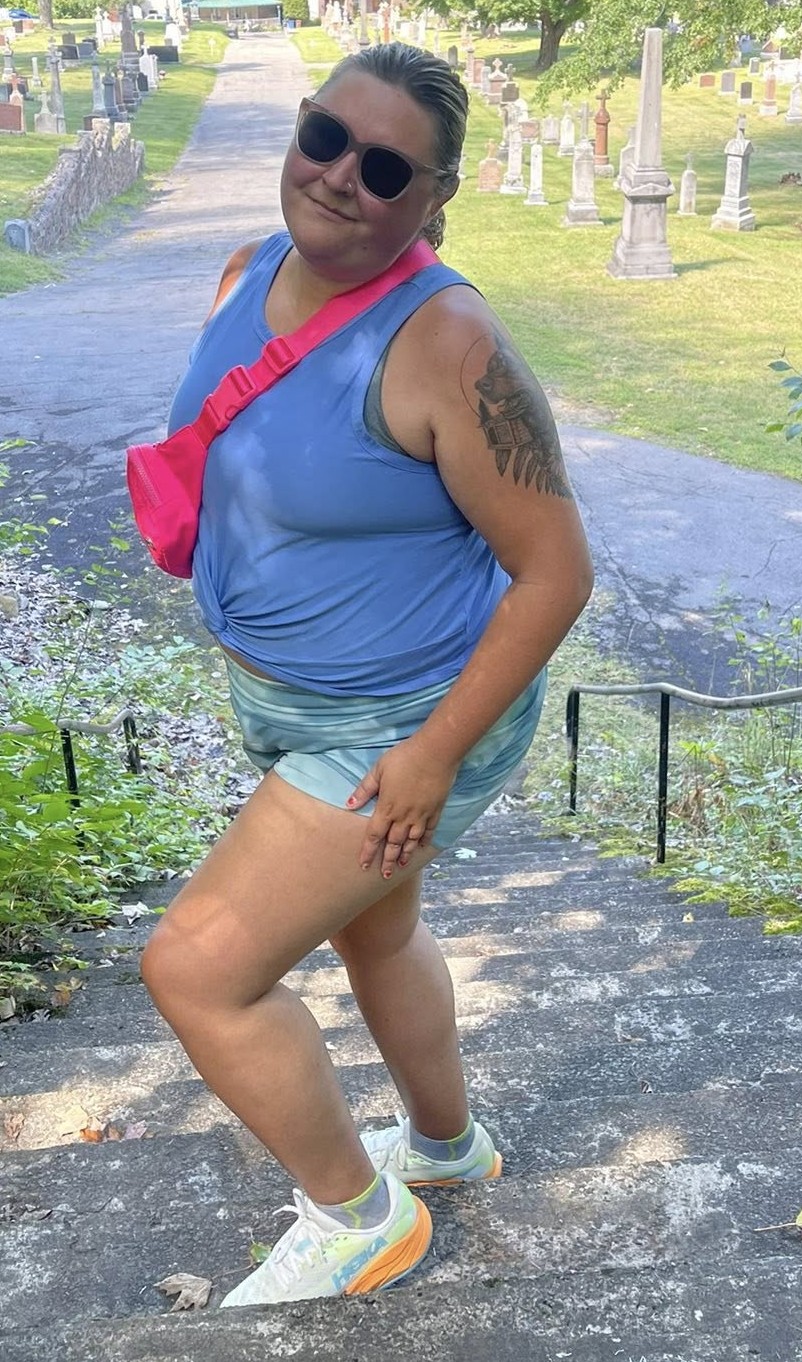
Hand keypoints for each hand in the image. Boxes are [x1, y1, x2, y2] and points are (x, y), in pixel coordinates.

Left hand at [346, 737, 458, 878]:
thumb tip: (349, 804)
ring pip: (412, 841)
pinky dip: (425, 840)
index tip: (363, 865)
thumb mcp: (378, 770)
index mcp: (387, 808)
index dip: (368, 851)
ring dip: (405, 854)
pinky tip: (422, 847)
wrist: (435, 753)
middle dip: (387, 860)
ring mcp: (421, 815)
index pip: (374, 835)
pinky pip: (429, 830)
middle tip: (384, 874)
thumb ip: (364, 789)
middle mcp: (404, 817)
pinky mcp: (435, 810)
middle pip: (393, 843)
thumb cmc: (404, 758)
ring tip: (400, 866)